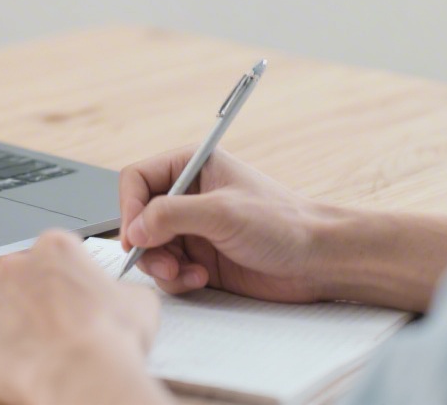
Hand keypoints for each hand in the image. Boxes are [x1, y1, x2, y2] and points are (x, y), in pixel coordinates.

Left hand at [0, 231, 171, 404]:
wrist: (83, 375)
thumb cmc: (111, 336)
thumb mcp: (138, 301)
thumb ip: (119, 289)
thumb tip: (118, 297)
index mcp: (55, 247)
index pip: (56, 256)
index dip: (68, 280)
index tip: (76, 300)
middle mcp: (15, 264)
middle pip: (23, 277)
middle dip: (37, 298)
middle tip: (60, 327)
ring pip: (0, 308)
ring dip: (16, 324)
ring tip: (42, 350)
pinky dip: (0, 351)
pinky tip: (24, 364)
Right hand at [119, 146, 334, 302]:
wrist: (317, 260)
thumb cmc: (283, 223)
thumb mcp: (223, 212)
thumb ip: (172, 214)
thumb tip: (135, 228)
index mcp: (192, 166)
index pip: (137, 179)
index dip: (129, 207)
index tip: (134, 235)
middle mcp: (188, 195)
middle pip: (138, 217)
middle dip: (146, 243)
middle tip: (161, 262)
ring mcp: (193, 229)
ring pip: (150, 247)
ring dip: (160, 265)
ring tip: (185, 274)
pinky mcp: (199, 258)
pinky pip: (167, 270)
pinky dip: (177, 279)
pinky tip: (200, 279)